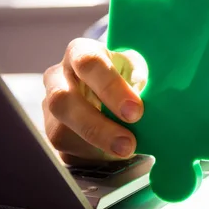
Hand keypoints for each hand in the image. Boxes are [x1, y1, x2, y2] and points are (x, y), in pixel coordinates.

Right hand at [42, 38, 146, 164]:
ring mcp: (50, 106)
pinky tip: (112, 155)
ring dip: (95, 147)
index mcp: (81, 52)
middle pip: (64, 100)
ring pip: (59, 130)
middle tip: (128, 144)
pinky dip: (91, 156)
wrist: (111, 89)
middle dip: (98, 126)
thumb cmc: (128, 75)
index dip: (110, 88)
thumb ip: (144, 80)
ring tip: (125, 152)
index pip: (88, 63)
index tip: (135, 111)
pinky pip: (65, 150)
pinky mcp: (53, 131)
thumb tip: (157, 97)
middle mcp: (59, 77)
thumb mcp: (139, 68)